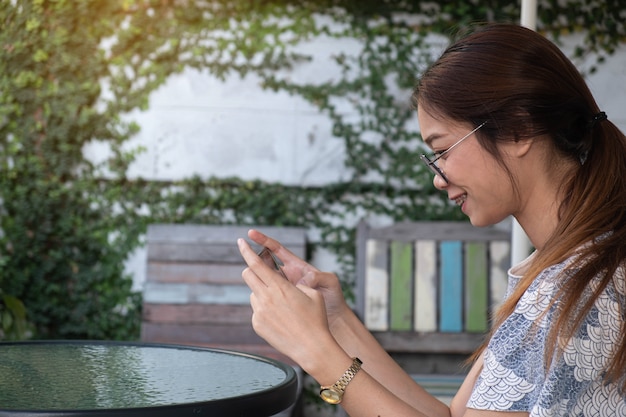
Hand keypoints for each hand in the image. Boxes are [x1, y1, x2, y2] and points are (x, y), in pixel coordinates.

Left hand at [238, 233, 337, 365]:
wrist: (312, 347)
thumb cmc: (316, 318)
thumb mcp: (312, 293)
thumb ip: (295, 283)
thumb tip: (282, 283)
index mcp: (279, 286)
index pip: (256, 263)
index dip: (247, 251)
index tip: (240, 242)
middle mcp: (265, 297)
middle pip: (247, 275)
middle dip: (252, 269)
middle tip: (261, 272)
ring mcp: (259, 312)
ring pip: (253, 294)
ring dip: (261, 292)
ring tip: (281, 304)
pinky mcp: (257, 325)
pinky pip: (257, 311)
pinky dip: (265, 310)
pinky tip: (280, 319)